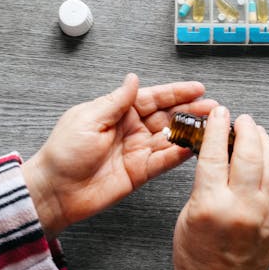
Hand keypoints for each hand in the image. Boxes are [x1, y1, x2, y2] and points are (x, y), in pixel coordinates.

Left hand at [22, 73, 217, 239]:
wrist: (54, 191)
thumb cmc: (63, 153)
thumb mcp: (88, 119)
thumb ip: (116, 101)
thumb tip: (133, 79)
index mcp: (117, 111)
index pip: (152, 97)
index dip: (176, 92)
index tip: (198, 88)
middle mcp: (131, 129)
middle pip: (167, 116)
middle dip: (191, 110)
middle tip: (214, 107)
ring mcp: (136, 151)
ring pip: (171, 137)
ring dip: (191, 131)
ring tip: (213, 126)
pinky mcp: (139, 172)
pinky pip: (164, 161)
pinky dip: (180, 154)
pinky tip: (195, 148)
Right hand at [173, 106, 268, 269]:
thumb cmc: (198, 255)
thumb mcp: (187, 213)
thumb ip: (204, 181)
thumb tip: (218, 150)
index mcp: (211, 204)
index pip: (216, 154)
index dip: (218, 128)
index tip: (219, 115)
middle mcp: (242, 207)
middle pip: (249, 154)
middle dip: (245, 129)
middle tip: (241, 119)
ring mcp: (265, 214)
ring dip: (265, 140)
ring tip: (257, 130)